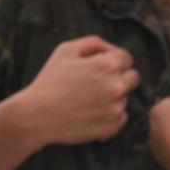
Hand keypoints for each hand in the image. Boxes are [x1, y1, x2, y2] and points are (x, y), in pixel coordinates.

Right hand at [14, 35, 138, 147]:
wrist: (36, 115)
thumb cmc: (49, 81)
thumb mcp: (66, 50)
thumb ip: (93, 43)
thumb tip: (108, 49)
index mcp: (108, 65)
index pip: (127, 58)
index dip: (114, 60)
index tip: (102, 68)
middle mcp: (116, 86)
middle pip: (133, 78)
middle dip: (120, 77)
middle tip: (99, 84)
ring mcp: (115, 108)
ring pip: (125, 98)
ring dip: (113, 98)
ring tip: (90, 100)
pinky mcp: (112, 127)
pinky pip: (121, 118)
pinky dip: (111, 115)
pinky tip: (92, 113)